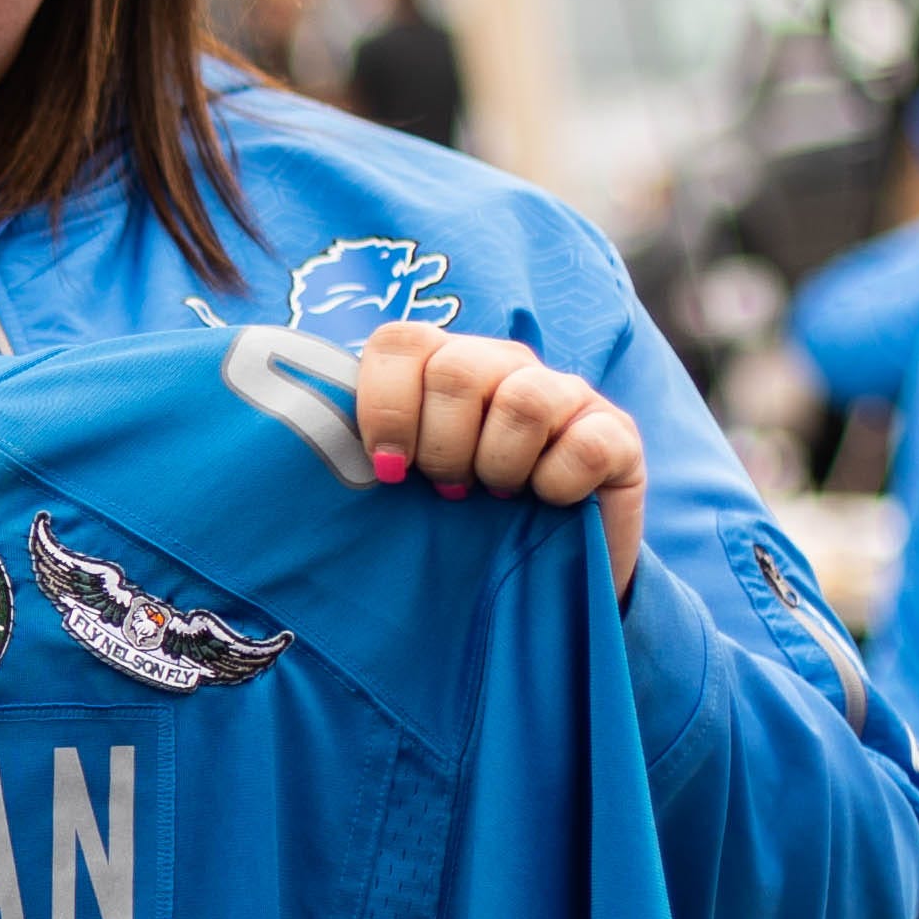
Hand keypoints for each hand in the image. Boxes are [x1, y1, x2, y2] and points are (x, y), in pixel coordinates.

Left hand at [354, 319, 644, 597]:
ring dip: (499, 462)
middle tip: (450, 488)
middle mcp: (504, 365)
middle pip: (456, 369)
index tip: (388, 469)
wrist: (546, 576)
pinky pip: (585, 443)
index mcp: (443, 366)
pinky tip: (550, 501)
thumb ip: (368, 457)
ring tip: (498, 493)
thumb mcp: (408, 490)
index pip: (401, 341)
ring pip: (524, 398)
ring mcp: (565, 393)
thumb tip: (301, 455)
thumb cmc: (461, 526)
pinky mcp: (617, 432)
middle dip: (442, 445)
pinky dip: (559, 482)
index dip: (385, 405)